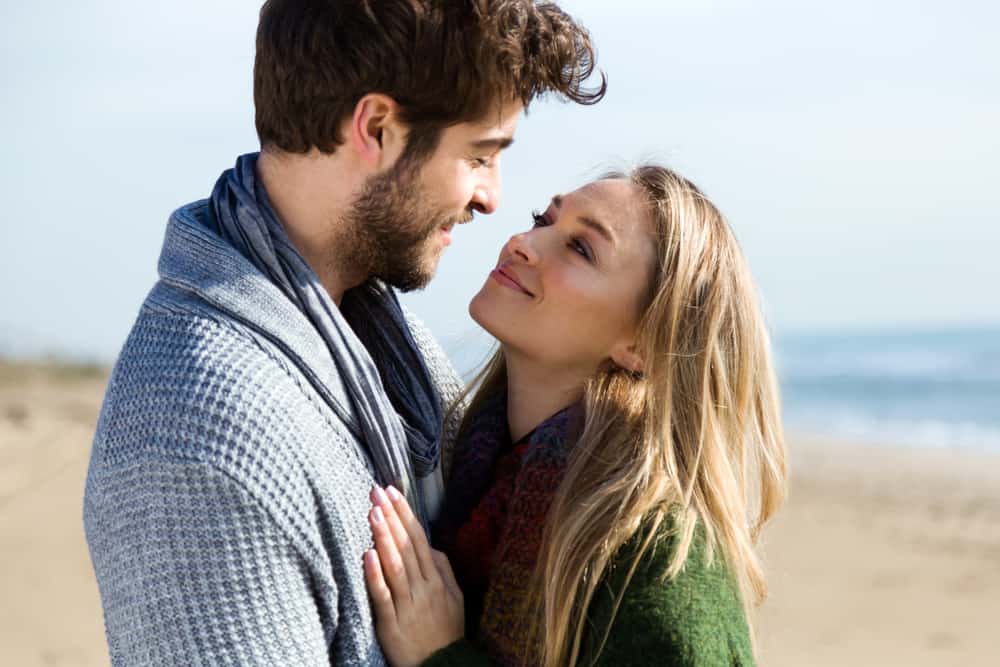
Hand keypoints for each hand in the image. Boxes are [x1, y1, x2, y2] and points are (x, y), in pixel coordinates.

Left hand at [364, 485, 463, 666]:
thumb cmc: (446, 631)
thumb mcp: (455, 597)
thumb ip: (443, 569)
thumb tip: (429, 545)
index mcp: (437, 579)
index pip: (419, 539)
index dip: (405, 514)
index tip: (392, 492)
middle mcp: (424, 588)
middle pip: (406, 546)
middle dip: (392, 516)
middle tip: (377, 492)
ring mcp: (409, 605)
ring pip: (395, 566)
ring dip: (384, 537)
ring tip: (372, 513)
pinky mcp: (392, 624)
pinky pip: (383, 596)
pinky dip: (375, 575)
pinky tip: (367, 555)